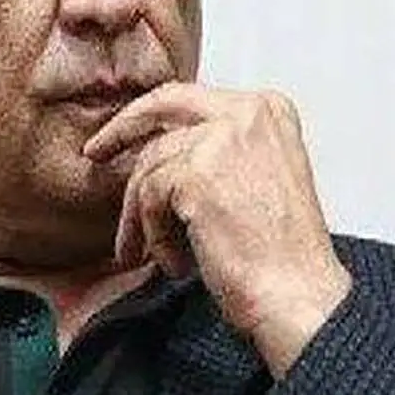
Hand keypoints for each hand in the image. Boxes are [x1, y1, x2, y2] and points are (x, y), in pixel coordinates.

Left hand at [83, 83, 352, 375]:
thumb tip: (162, 151)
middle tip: (96, 153)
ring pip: (150, 165)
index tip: (125, 135)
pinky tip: (176, 262)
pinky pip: (149, 198)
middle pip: (162, 106)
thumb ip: (218, 152)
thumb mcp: (259, 179)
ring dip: (142, 215)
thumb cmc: (283, 255)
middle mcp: (248, 113)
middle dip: (122, 129)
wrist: (298, 295)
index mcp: (268, 110)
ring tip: (150, 252)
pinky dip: (154, 235)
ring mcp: (221, 138)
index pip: (191, 99)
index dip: (152, 117)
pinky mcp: (196, 173)